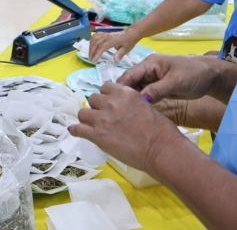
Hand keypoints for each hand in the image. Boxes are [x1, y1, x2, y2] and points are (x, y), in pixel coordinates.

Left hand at [69, 82, 192, 172]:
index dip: (105, 97)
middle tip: (103, 118)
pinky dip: (76, 130)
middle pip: (92, 99)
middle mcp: (111, 102)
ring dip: (87, 118)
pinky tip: (76, 131)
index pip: (105, 87)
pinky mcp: (97, 135)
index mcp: (124, 93)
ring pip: (83, 112)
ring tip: (91, 126)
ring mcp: (102, 118)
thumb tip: (120, 108)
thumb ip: (128, 103)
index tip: (108, 104)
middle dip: (97, 107)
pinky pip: (77, 129)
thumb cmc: (160, 130)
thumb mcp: (145, 105)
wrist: (161, 149)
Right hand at [88, 29, 138, 63]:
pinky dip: (91, 41)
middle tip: (90, 59)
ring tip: (90, 54)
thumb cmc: (128, 42)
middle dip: (92, 52)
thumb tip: (115, 61)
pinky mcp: (104, 34)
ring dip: (90, 47)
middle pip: (96, 44)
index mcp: (111, 40)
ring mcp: (104, 34)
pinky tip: (91, 46)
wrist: (130, 34)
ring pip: (94, 39)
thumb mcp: (126, 49)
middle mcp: (106, 36)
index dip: (96, 54)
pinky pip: (95, 36)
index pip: (101, 47)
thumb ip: (120, 55)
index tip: (93, 60)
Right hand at [118, 54, 236, 103]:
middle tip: (117, 111)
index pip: (130, 75)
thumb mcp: (176, 82)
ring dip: (132, 100)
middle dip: (123, 95)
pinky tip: (137, 113)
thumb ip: (158, 90)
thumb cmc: (194, 74)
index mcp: (150, 63)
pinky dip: (141, 103)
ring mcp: (153, 80)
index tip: (112, 101)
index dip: (120, 87)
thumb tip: (141, 100)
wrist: (211, 77)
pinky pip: (145, 96)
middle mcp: (148, 71)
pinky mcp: (158, 89)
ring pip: (136, 91)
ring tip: (125, 114)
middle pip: (130, 83)